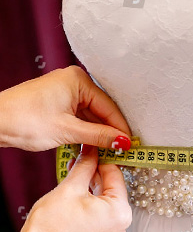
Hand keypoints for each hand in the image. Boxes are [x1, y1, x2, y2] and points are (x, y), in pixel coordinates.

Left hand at [0, 65, 131, 150]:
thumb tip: (122, 141)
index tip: (130, 145)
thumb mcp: (68, 130)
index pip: (109, 107)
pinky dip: (87, 131)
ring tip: (110, 150)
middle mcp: (74, 82)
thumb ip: (99, 136)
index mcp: (78, 80)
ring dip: (99, 133)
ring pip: (92, 115)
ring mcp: (66, 92)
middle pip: (102, 110)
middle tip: (122, 150)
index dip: (120, 128)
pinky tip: (94, 144)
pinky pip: (81, 117)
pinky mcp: (59, 103)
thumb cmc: (23, 119)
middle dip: (110, 131)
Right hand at [16, 143, 132, 231]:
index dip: (101, 161)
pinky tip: (76, 203)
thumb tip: (92, 151)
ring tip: (74, 183)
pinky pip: (102, 221)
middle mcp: (122, 228)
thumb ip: (85, 166)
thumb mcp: (70, 188)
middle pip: (112, 192)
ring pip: (106, 207)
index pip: (115, 176)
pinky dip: (92, 211)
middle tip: (80, 164)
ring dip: (92, 193)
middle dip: (95, 177)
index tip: (93, 153)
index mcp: (121, 212)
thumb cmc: (51, 229)